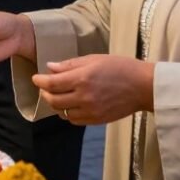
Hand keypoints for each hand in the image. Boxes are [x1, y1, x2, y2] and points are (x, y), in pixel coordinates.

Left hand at [32, 55, 154, 125]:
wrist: (143, 87)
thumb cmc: (120, 67)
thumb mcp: (94, 59)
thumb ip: (70, 65)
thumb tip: (50, 68)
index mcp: (82, 78)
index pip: (51, 84)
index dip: (40, 81)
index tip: (36, 78)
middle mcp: (83, 97)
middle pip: (53, 100)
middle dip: (45, 93)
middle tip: (45, 87)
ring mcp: (90, 111)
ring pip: (61, 112)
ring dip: (55, 104)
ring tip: (57, 95)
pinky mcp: (96, 120)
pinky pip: (73, 120)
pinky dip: (67, 113)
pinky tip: (70, 105)